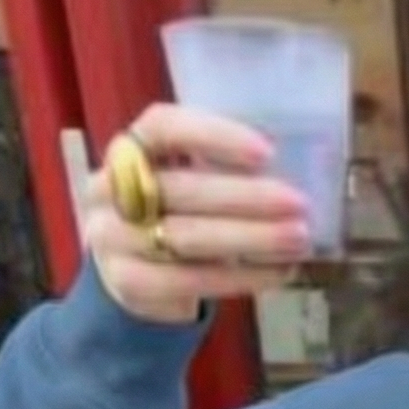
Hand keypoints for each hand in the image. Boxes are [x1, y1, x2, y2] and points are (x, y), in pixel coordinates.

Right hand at [85, 103, 312, 325]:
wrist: (134, 276)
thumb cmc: (176, 217)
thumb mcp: (190, 181)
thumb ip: (224, 170)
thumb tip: (298, 175)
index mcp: (128, 148)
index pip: (163, 127)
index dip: (214, 135)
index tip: (267, 153)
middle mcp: (109, 189)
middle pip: (181, 188)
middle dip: (247, 197)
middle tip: (299, 205)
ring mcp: (112, 238)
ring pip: (186, 237)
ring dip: (251, 238)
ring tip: (299, 240)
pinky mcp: (127, 282)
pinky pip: (189, 280)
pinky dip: (240, 277)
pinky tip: (279, 273)